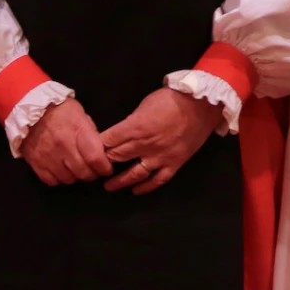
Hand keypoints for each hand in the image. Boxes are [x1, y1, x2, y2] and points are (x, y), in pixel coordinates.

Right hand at [19, 98, 110, 185]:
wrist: (29, 107)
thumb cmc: (59, 109)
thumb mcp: (80, 114)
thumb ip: (91, 133)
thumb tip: (100, 151)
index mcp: (78, 131)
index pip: (95, 158)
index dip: (104, 168)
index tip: (105, 168)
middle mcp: (64, 146)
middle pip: (84, 173)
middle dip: (91, 174)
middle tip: (90, 169)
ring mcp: (48, 156)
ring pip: (68, 179)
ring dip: (74, 176)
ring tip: (73, 167)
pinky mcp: (36, 163)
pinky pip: (52, 181)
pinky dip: (58, 178)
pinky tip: (59, 169)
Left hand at [99, 87, 219, 195]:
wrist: (201, 105)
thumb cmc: (171, 99)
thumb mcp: (144, 105)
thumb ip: (131, 121)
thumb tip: (120, 131)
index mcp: (136, 127)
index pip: (109, 141)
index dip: (96, 147)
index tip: (87, 152)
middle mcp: (145, 145)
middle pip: (118, 157)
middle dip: (104, 163)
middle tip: (93, 169)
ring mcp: (160, 156)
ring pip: (135, 173)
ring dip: (120, 181)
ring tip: (108, 187)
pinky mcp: (174, 163)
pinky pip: (158, 179)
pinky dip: (146, 187)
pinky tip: (135, 191)